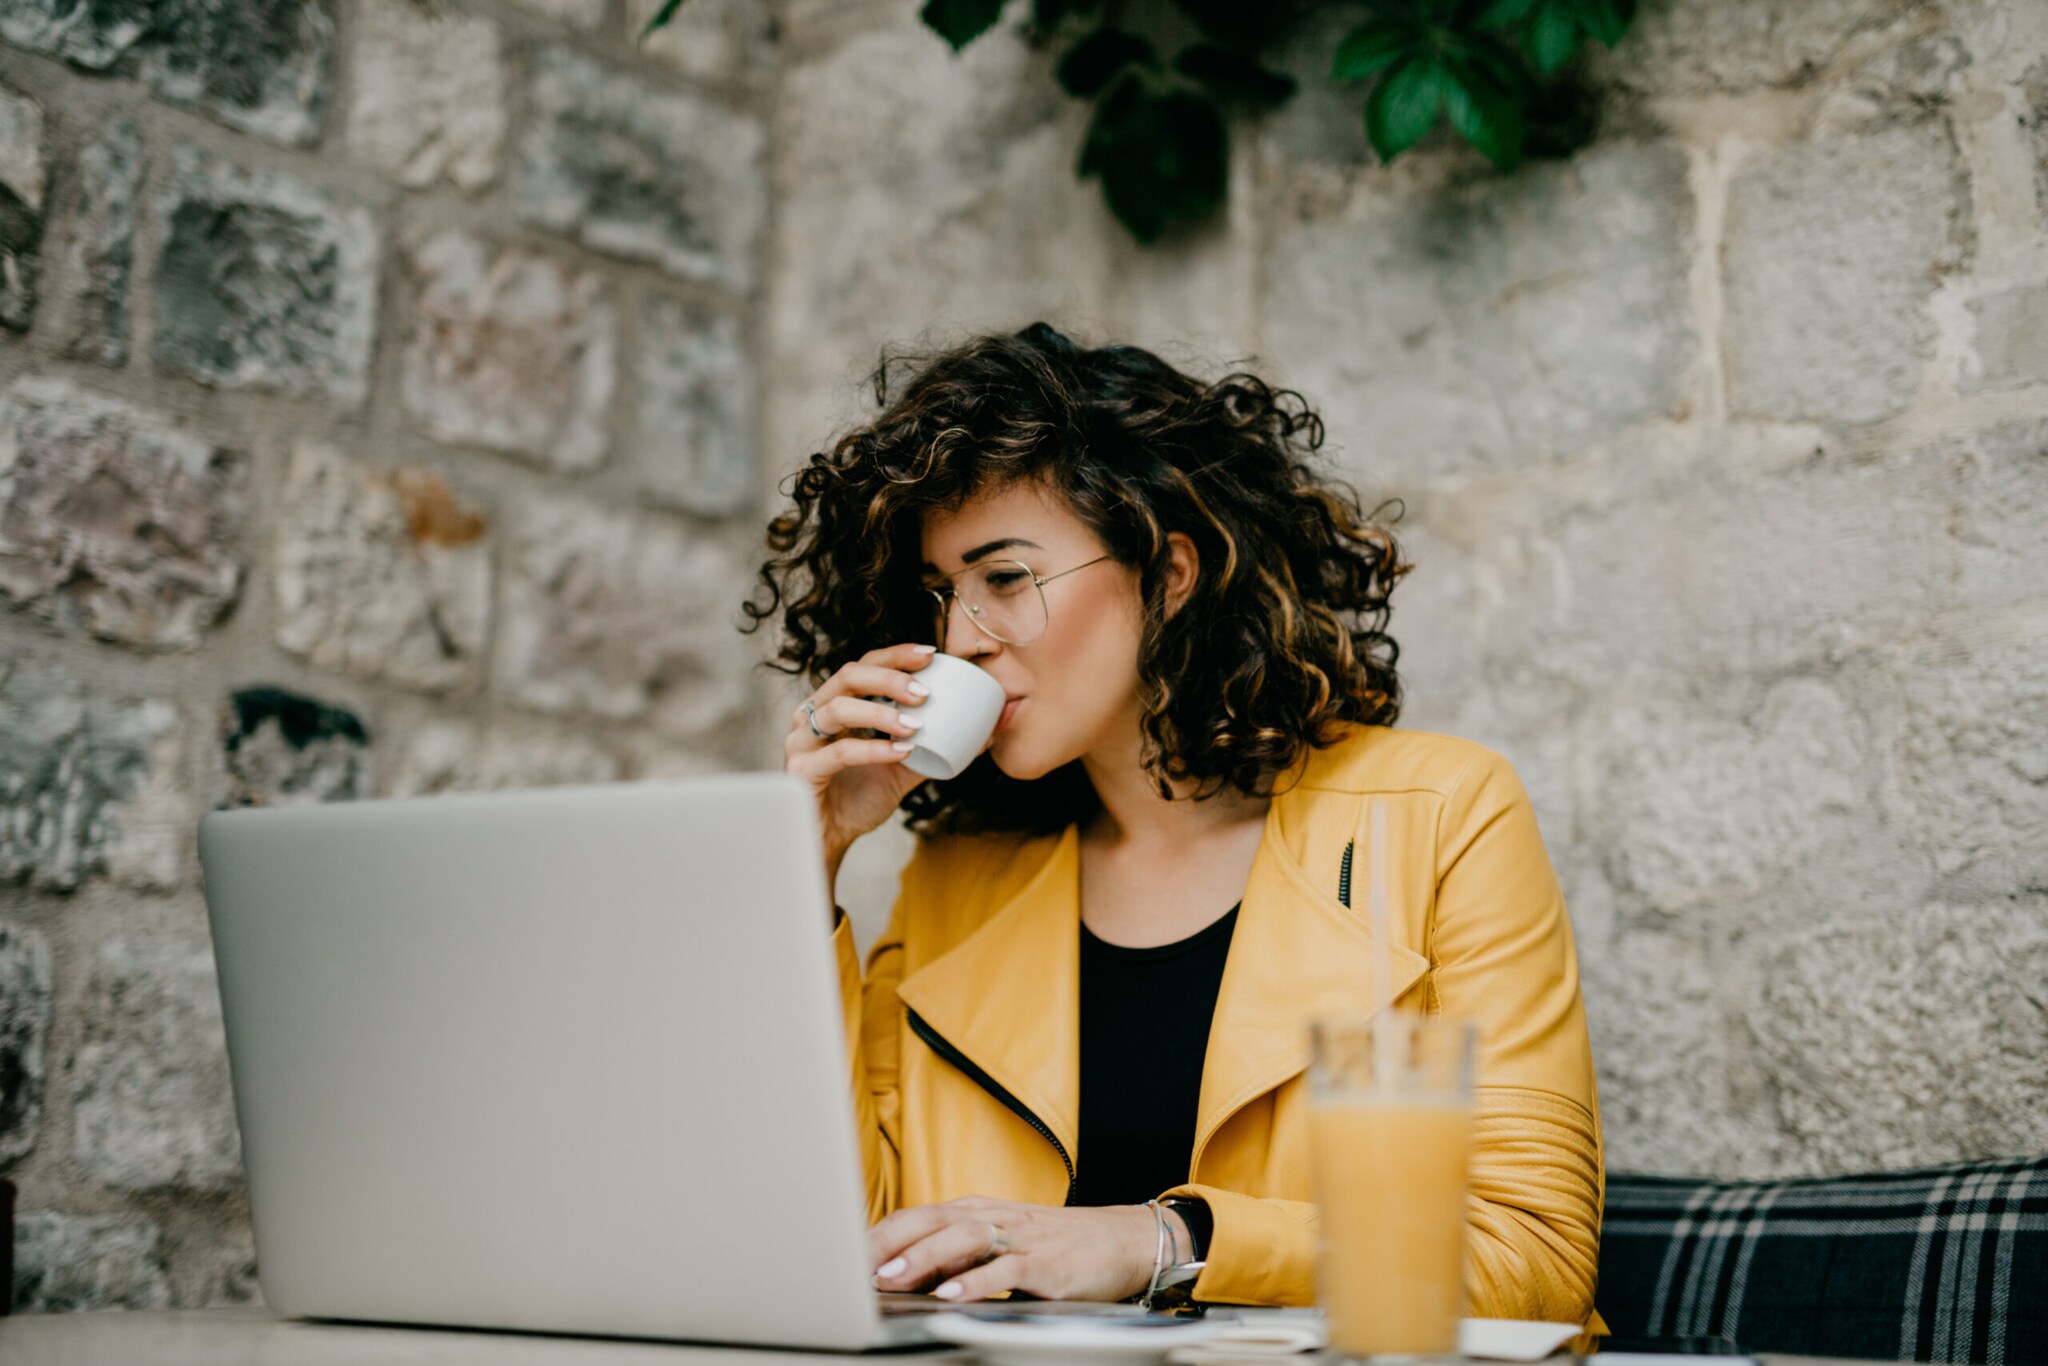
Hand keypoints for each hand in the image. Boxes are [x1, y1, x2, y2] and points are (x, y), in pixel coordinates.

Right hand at [785, 643, 940, 885]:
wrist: (829, 840)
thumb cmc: (859, 799)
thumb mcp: (901, 769)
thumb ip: (932, 748)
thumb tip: (982, 736)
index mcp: (836, 705)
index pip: (864, 666)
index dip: (895, 656)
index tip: (931, 656)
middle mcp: (814, 715)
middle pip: (849, 676)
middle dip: (890, 679)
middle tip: (925, 693)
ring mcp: (802, 741)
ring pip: (838, 709)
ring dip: (881, 713)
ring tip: (916, 724)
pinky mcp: (800, 770)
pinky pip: (838, 753)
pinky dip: (873, 750)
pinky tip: (901, 751)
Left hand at [869, 1197, 1176, 1303]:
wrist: (1124, 1242)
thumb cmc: (1055, 1248)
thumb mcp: (1000, 1245)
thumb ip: (957, 1255)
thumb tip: (900, 1275)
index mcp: (978, 1212)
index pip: (918, 1215)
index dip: (880, 1234)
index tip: (843, 1257)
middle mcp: (994, 1217)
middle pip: (933, 1221)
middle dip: (890, 1244)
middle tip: (855, 1268)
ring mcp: (1021, 1238)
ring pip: (963, 1239)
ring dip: (923, 1258)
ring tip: (891, 1280)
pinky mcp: (1047, 1264)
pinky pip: (1007, 1269)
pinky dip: (977, 1281)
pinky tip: (952, 1295)